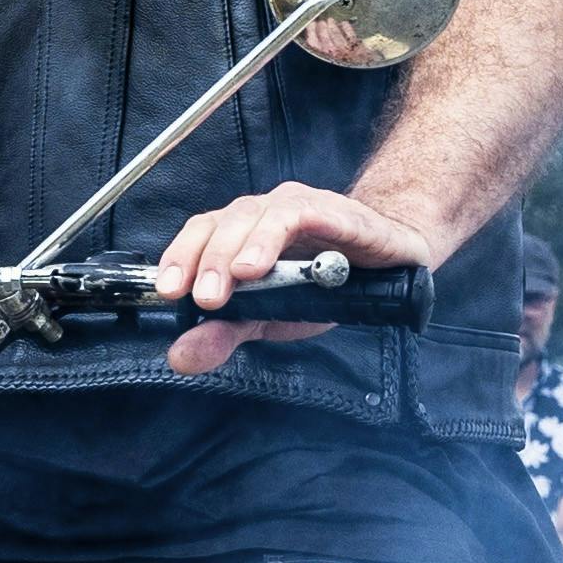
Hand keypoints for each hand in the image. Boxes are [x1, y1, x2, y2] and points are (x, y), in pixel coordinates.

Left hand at [147, 182, 437, 377]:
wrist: (395, 266)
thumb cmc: (329, 287)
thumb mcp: (271, 319)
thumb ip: (225, 332)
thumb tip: (180, 355)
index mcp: (241, 235)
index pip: (199, 235)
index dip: (178, 258)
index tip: (167, 292)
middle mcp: (262, 214)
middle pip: (220, 223)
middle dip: (205, 260)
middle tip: (202, 298)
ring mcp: (296, 207)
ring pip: (253, 215)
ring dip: (239, 248)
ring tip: (234, 279)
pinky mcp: (332, 210)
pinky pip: (298, 214)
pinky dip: (277, 235)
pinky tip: (266, 262)